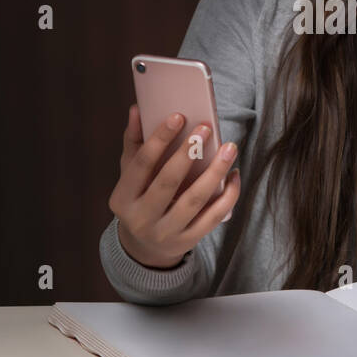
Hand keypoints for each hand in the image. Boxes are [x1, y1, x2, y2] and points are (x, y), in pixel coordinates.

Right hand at [108, 104, 240, 268]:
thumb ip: (134, 142)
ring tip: (229, 148)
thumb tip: (137, 109)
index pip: (141, 164)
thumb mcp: (131, 175)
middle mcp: (141, 218)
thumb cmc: (140, 199)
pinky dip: (227, 196)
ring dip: (215, 172)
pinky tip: (234, 175)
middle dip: (188, 153)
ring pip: (194, 200)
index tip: (179, 116)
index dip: (159, 139)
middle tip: (205, 128)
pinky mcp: (188, 241)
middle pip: (168, 182)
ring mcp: (165, 233)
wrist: (146, 247)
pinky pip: (212, 217)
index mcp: (123, 198)